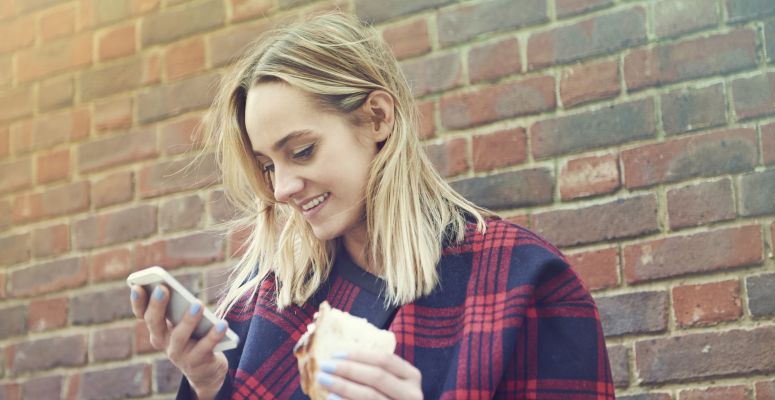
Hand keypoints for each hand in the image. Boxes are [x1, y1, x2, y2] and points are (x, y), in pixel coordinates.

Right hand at [130, 284, 228, 399]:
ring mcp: (178, 354)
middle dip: (157, 305)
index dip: (137, 301)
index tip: (136, 286)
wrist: (205, 370)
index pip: (142, 314)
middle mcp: (163, 341)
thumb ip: (178, 307)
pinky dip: (213, 335)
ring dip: (188, 320)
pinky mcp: (196, 362)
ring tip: (198, 304)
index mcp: (157, 329)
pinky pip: (205, 347)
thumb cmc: (192, 337)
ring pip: (179, 336)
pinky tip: (222, 324)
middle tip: (162, 289)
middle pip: (155, 323)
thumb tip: (178, 289)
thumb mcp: (182, 322)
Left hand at [315, 351, 422, 399]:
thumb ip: (370, 371)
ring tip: (323, 380)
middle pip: (376, 376)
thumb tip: (338, 356)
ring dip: (343, 386)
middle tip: (324, 366)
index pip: (385, 359)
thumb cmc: (385, 398)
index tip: (334, 354)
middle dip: (348, 369)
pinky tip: (332, 398)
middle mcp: (412, 394)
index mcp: (412, 376)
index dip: (359, 355)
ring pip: (369, 395)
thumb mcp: (386, 384)